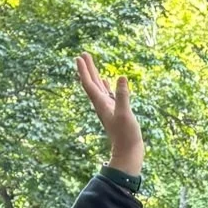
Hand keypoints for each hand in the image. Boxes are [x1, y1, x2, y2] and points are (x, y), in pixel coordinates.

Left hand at [75, 53, 143, 176]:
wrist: (128, 153)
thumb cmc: (127, 136)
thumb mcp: (125, 114)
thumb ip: (122, 96)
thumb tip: (121, 77)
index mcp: (101, 104)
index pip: (89, 84)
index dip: (84, 70)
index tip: (79, 57)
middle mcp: (102, 105)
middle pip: (92, 83)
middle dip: (87, 69)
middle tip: (83, 54)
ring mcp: (108, 108)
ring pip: (99, 88)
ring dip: (95, 75)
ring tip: (91, 63)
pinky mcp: (115, 112)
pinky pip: (108, 95)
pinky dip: (106, 86)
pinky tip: (107, 82)